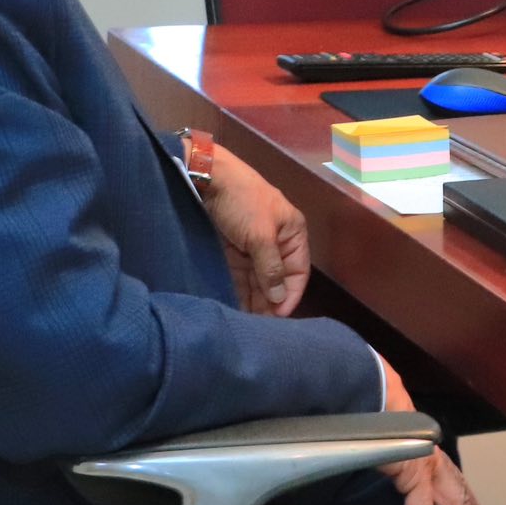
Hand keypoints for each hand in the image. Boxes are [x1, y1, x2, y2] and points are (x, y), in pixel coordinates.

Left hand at [202, 146, 309, 314]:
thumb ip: (271, 269)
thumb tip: (279, 299)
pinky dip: (240, 290)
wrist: (207, 178)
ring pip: (258, 279)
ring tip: (248, 322)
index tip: (279, 317)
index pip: (298, 272)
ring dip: (255, 299)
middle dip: (270, 301)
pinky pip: (241, 275)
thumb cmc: (242, 202)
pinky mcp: (234, 249)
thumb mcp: (260, 235)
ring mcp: (254, 246)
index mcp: (292, 234)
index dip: (290, 294)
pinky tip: (236, 307)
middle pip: (277, 278)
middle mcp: (276, 242)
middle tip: (260, 325)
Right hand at [378, 356, 489, 504]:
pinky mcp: (416, 473)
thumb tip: (358, 469)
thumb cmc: (369, 409)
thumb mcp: (376, 438)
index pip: (450, 483)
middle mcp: (432, 457)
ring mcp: (429, 464)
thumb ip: (377, 456)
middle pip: (463, 497)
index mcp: (424, 450)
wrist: (367, 389)